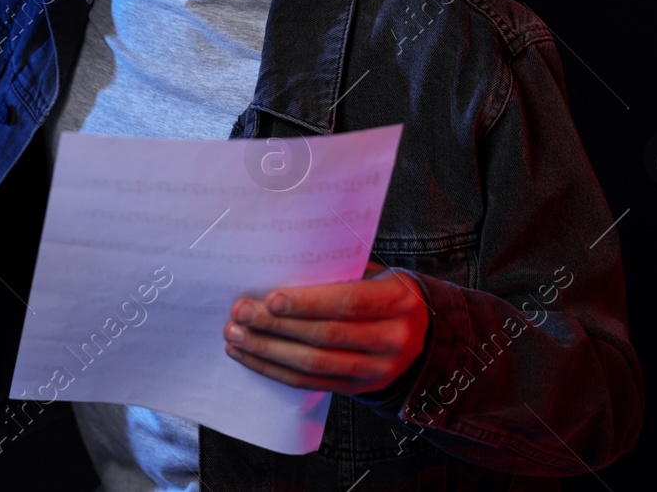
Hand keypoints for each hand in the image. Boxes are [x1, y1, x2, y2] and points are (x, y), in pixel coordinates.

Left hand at [223, 261, 430, 394]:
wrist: (421, 332)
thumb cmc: (384, 291)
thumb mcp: (375, 274)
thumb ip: (338, 272)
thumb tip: (279, 267)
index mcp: (399, 301)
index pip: (348, 303)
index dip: (307, 303)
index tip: (270, 298)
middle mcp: (393, 339)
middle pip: (326, 336)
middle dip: (277, 326)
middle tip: (241, 313)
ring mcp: (378, 370)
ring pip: (314, 365)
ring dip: (268, 351)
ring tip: (235, 336)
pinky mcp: (358, 389)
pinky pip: (311, 384)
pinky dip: (275, 371)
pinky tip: (249, 356)